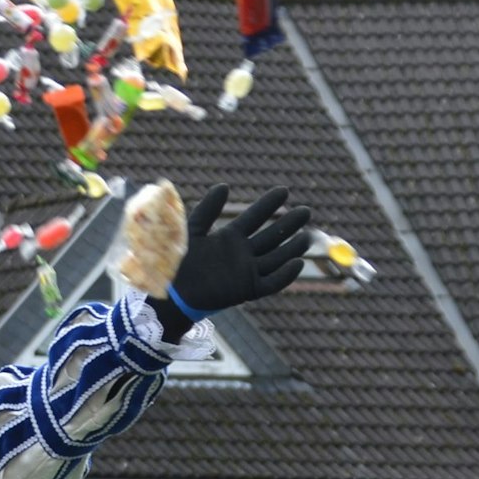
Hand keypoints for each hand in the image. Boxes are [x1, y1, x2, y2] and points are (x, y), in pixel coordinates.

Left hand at [151, 185, 311, 340]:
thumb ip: (207, 210)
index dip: (269, 204)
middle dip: (288, 224)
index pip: (254, 217)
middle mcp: (241, 253)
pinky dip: (285, 275)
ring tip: (307, 235)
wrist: (170, 292)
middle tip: (306, 211)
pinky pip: (271, 283)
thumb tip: (224, 186)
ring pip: (276, 258)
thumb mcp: (191, 230)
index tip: (284, 191)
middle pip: (271, 236)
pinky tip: (298, 263)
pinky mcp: (246, 290)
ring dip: (292, 248)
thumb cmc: (176, 261)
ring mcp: (246, 272)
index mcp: (229, 237)